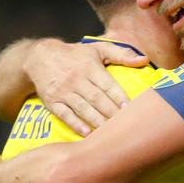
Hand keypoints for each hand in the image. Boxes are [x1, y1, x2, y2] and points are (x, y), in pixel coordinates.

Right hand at [27, 39, 148, 136]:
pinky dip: (75, 124)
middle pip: (97, 99)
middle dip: (111, 113)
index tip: (131, 109)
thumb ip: (122, 54)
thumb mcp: (98, 48)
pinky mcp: (52, 101)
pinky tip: (87, 133)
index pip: (108, 84)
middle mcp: (76, 78)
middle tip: (125, 125)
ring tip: (110, 133)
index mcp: (89, 66)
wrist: (39, 57)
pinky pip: (64, 115)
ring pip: (83, 108)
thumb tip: (144, 60)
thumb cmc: (75, 54)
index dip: (119, 97)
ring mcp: (63, 91)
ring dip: (97, 121)